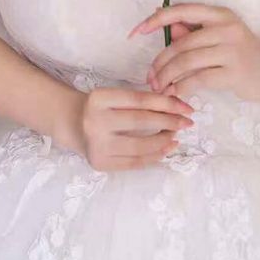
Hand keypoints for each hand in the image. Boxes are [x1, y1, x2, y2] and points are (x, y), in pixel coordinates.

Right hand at [72, 88, 194, 171]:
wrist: (72, 123)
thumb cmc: (101, 107)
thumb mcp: (115, 96)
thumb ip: (142, 99)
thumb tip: (177, 103)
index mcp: (99, 98)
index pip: (139, 100)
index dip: (166, 103)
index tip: (186, 107)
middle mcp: (95, 121)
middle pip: (141, 121)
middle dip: (169, 122)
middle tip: (187, 122)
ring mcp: (97, 144)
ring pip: (140, 145)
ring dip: (164, 141)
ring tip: (176, 136)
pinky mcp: (101, 163)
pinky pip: (135, 162)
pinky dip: (155, 156)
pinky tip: (166, 149)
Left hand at [131, 3, 259, 101]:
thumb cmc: (243, 53)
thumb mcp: (220, 36)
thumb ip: (195, 31)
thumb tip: (169, 28)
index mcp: (218, 14)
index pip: (181, 11)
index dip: (155, 20)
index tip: (135, 33)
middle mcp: (224, 28)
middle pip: (180, 43)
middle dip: (159, 62)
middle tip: (149, 77)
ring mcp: (231, 50)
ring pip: (186, 62)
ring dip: (167, 77)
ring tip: (159, 88)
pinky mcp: (234, 72)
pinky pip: (198, 79)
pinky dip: (181, 87)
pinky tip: (175, 93)